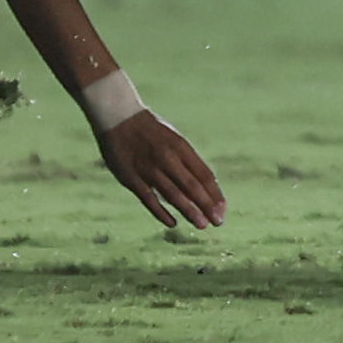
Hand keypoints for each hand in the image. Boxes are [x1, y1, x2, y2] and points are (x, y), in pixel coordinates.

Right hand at [96, 110, 224, 230]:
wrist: (119, 117)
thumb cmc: (151, 131)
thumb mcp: (174, 139)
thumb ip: (187, 162)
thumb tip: (206, 185)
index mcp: (181, 147)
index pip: (204, 174)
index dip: (215, 194)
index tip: (223, 209)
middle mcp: (168, 158)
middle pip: (192, 187)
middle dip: (207, 206)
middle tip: (218, 222)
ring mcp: (150, 169)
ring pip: (174, 195)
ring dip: (190, 212)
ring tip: (202, 225)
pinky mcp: (132, 178)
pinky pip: (150, 200)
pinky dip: (162, 213)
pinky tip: (172, 223)